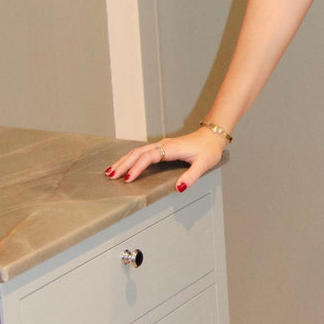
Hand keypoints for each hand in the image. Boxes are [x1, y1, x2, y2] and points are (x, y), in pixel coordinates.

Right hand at [105, 128, 227, 192]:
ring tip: (111, 171)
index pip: (149, 157)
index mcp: (171, 149)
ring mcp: (161, 145)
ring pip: (137, 151)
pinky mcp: (162, 147)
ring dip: (124, 160)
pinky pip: (142, 152)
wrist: (212, 136)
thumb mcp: (204, 164)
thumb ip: (192, 176)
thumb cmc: (209, 149)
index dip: (137, 168)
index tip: (128, 179)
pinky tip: (124, 164)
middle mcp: (163, 145)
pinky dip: (130, 158)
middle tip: (111, 176)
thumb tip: (179, 188)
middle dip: (123, 164)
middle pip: (137, 153)